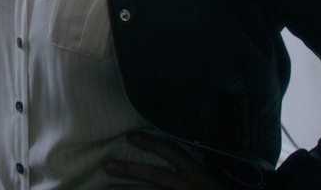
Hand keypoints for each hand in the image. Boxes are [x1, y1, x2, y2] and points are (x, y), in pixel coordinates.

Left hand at [105, 131, 228, 188]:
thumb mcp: (214, 177)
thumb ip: (195, 167)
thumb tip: (170, 154)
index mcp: (200, 174)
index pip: (173, 153)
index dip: (151, 143)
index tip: (130, 135)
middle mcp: (191, 187)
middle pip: (157, 176)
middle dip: (131, 170)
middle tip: (107, 165)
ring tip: (106, 188)